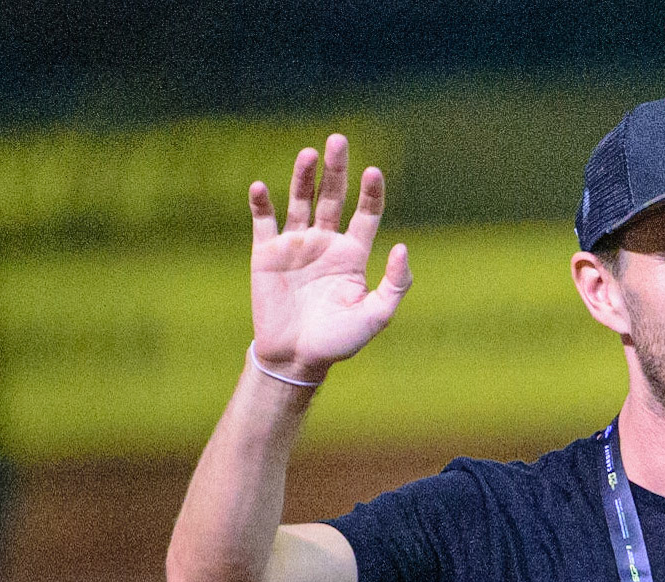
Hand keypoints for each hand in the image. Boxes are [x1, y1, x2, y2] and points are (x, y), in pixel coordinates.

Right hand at [249, 134, 412, 381]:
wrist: (296, 358)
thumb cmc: (339, 341)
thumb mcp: (376, 316)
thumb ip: (394, 285)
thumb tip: (403, 248)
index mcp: (352, 254)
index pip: (366, 214)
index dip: (370, 192)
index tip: (374, 171)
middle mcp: (325, 242)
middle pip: (332, 196)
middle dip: (336, 169)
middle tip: (338, 140)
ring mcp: (295, 245)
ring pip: (300, 201)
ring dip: (303, 177)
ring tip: (309, 154)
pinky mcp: (267, 253)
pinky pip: (263, 222)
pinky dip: (261, 203)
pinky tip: (262, 187)